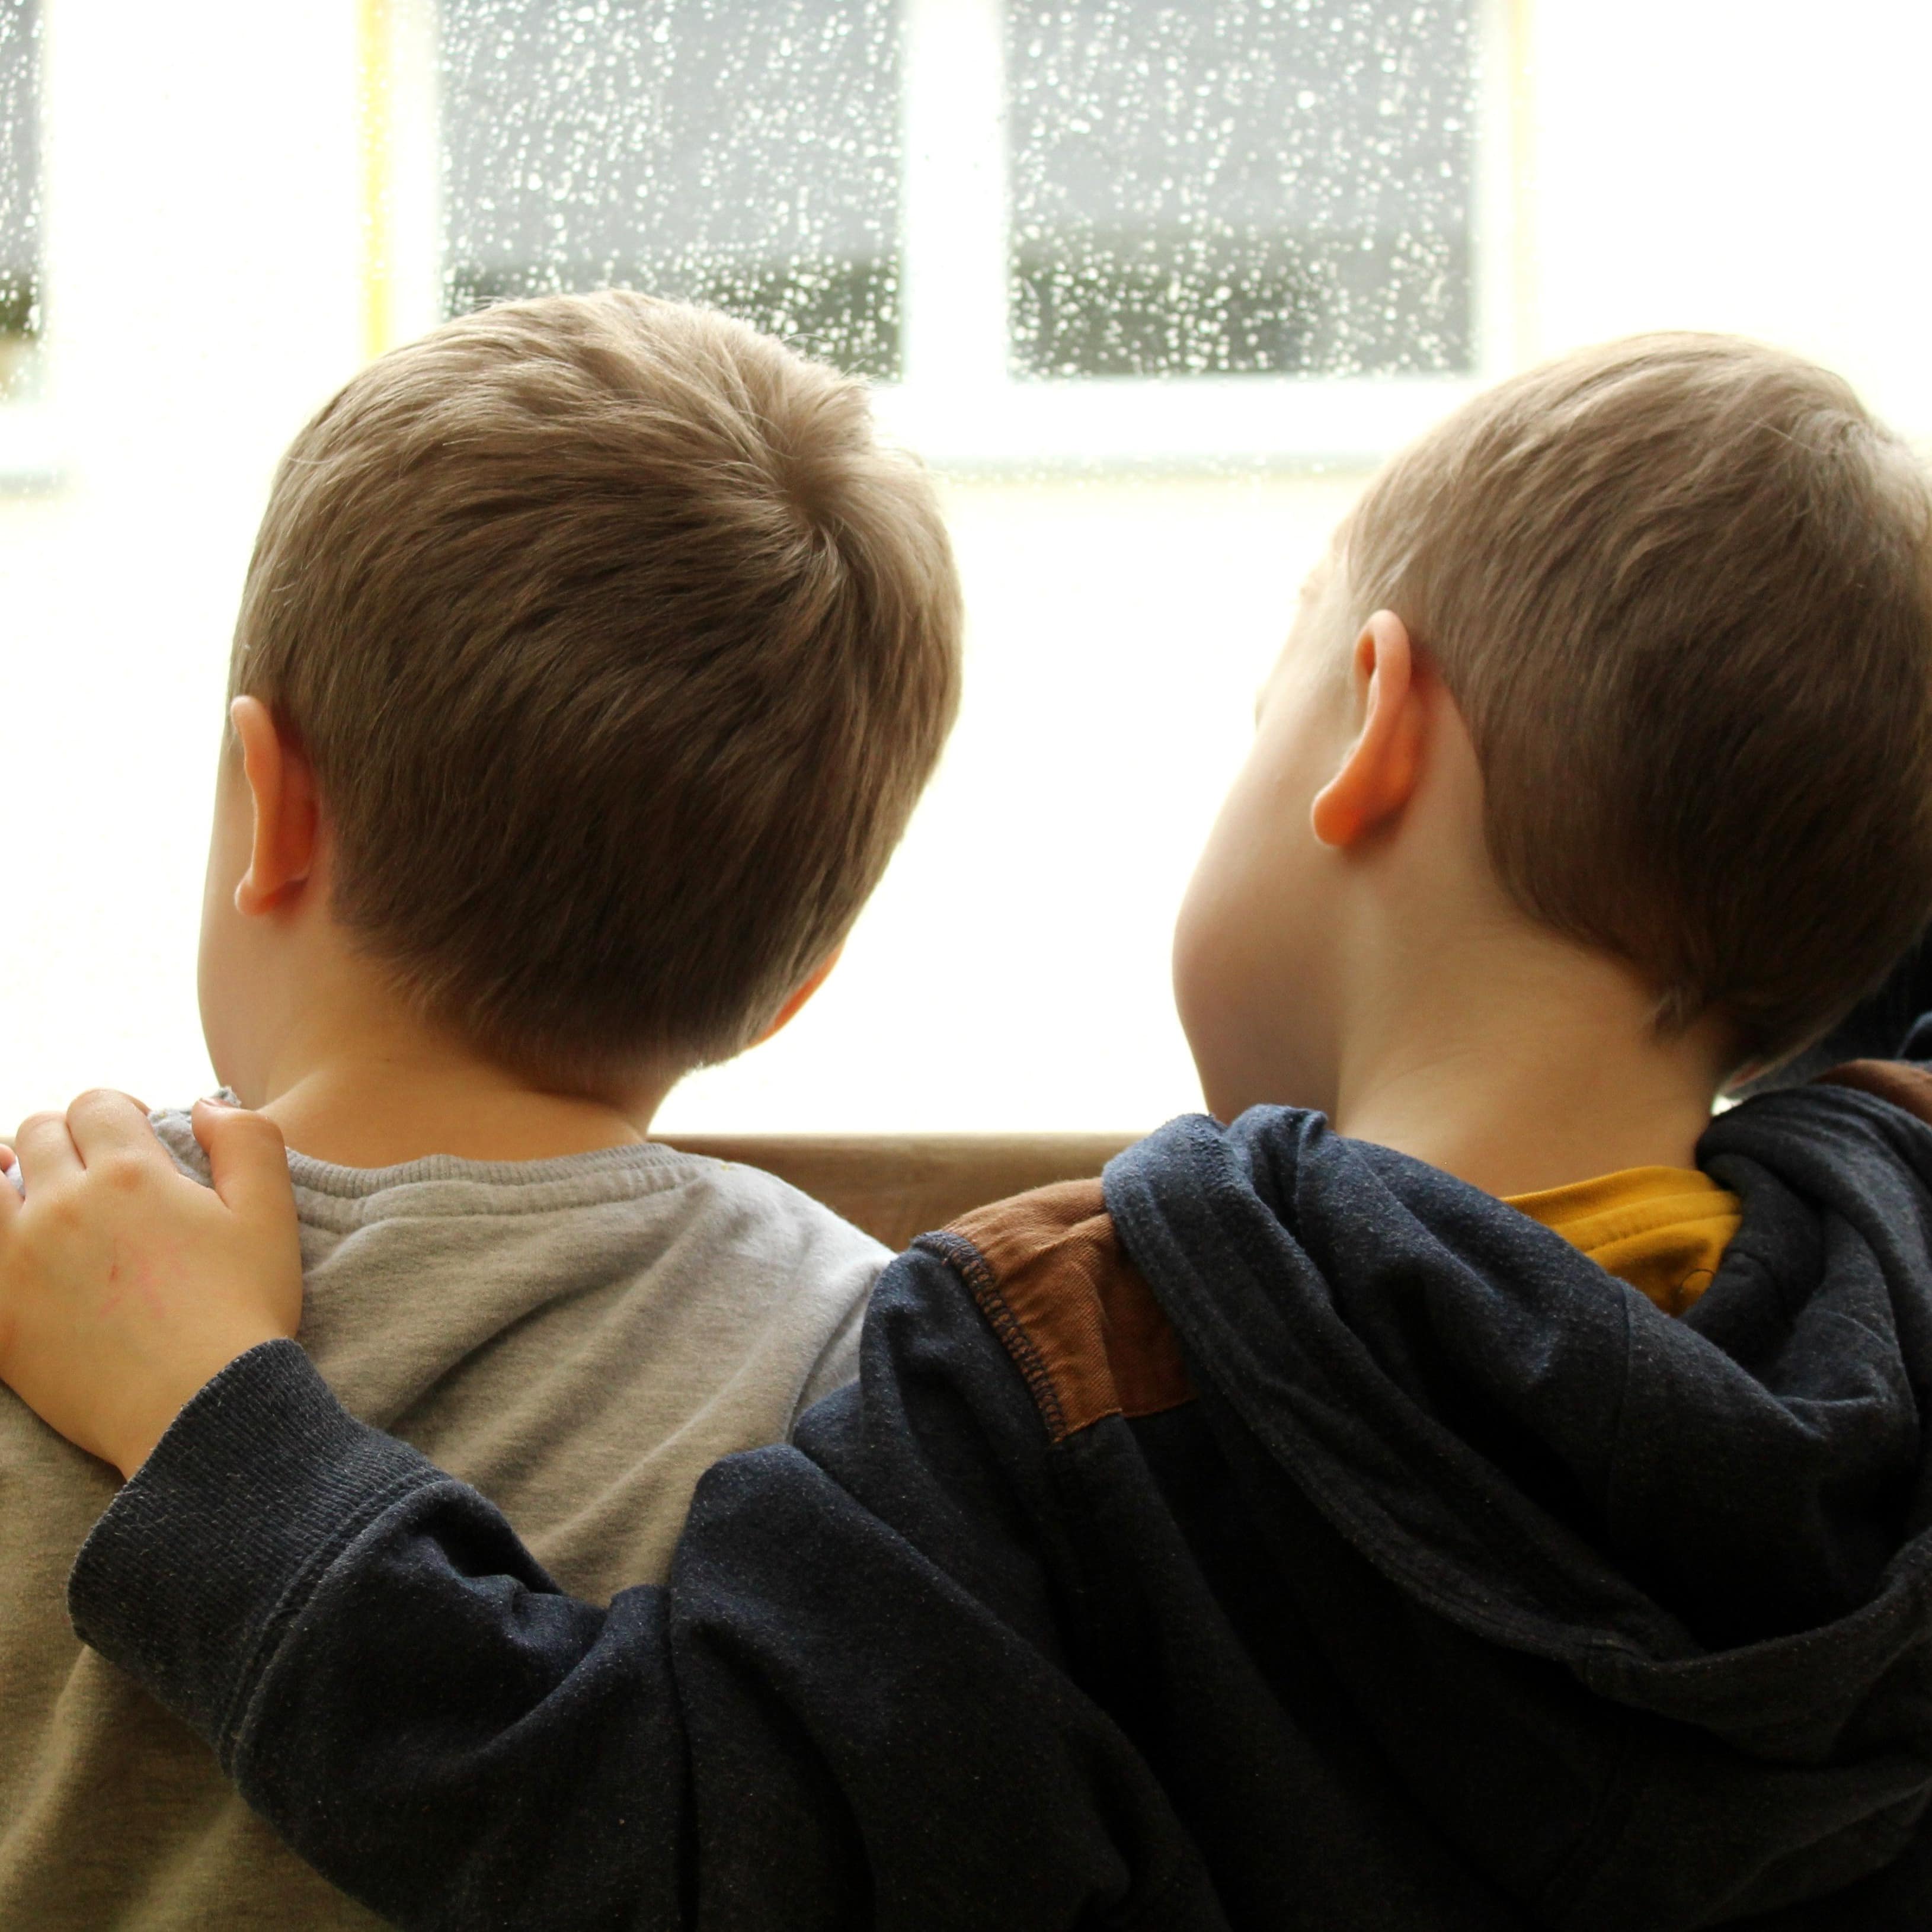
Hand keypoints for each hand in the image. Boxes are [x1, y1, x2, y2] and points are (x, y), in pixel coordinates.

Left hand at [0, 1091, 301, 1478]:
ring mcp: (19, 1261)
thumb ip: (248, 1138)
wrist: (199, 1411)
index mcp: (132, 1174)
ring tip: (31, 1195)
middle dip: (66, 1140)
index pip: (96, 1104)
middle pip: (36, 1134)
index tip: (136, 1138)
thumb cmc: (243, 1311)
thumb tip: (204, 1104)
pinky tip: (15, 1245)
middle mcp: (64, 1206)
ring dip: (9, 1177)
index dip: (117, 1112)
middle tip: (94, 1174)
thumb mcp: (271, 1214)